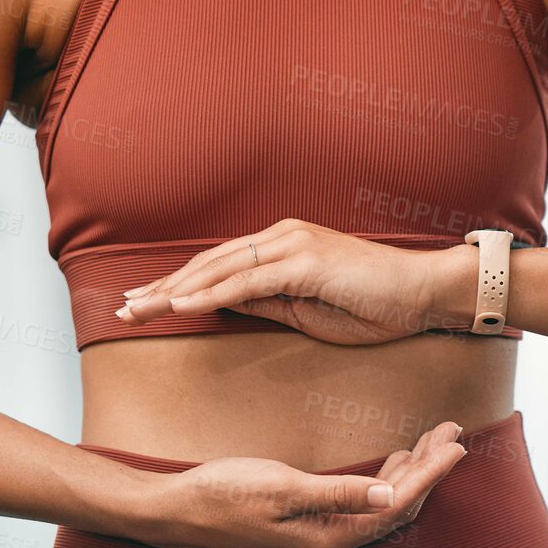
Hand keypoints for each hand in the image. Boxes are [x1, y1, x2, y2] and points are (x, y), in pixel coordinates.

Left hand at [115, 218, 478, 344]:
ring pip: (219, 269)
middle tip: (123, 308)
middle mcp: (282, 237)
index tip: (144, 303)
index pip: (218, 266)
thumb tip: (223, 306)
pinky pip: (247, 281)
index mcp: (282, 246)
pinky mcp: (305, 262)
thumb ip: (266, 303)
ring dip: (175, 290)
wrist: (424, 293)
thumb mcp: (308, 310)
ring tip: (139, 309)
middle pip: (208, 263)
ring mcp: (293, 245)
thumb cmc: (375, 305)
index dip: (178, 285)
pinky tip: (181, 307)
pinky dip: (211, 294)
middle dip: (162, 286)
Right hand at [134, 420, 467, 547]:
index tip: (458, 445)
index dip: (431, 475)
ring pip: (381, 504)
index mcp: (331, 538)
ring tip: (432, 440)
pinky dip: (382, 479)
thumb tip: (390, 499)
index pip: (397, 506)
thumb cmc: (223, 495)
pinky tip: (391, 460)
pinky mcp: (306, 522)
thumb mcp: (282, 488)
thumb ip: (339, 495)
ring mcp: (319, 534)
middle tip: (452, 433)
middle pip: (397, 507)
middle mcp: (332, 542)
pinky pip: (361, 503)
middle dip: (428, 469)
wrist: (174, 511)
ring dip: (408, 472)